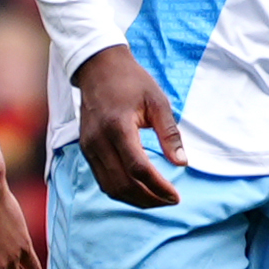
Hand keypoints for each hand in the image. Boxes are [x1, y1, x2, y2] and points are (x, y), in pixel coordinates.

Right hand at [73, 45, 184, 207]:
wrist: (98, 68)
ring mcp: (89, 147)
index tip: (176, 196)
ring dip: (135, 200)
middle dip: (149, 199)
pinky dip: (122, 191)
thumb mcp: (157, 101)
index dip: (158, 187)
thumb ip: (169, 133)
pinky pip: (103, 180)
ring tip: (157, 200)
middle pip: (123, 184)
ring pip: (110, 187)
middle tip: (170, 201)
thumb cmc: (131, 81)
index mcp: (118, 126)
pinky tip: (140, 190)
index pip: (138, 168)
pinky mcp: (86, 149)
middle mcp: (99, 141)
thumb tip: (182, 162)